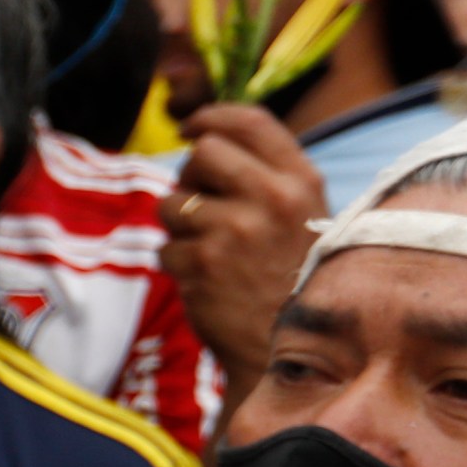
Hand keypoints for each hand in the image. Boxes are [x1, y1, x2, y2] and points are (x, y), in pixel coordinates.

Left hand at [163, 104, 326, 395]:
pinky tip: (205, 280)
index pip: (251, 122)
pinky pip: (164, 247)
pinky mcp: (201, 264)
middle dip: (189, 177)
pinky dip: (176, 263)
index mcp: (301, 180)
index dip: (212, 117)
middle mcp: (270, 198)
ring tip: (209, 250)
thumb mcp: (301, 216)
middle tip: (200, 204)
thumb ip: (265, 178)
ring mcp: (234, 230)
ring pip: (172, 202)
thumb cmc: (292, 278)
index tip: (191, 127)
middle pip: (203, 154)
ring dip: (178, 226)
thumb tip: (206, 143)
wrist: (293, 348)